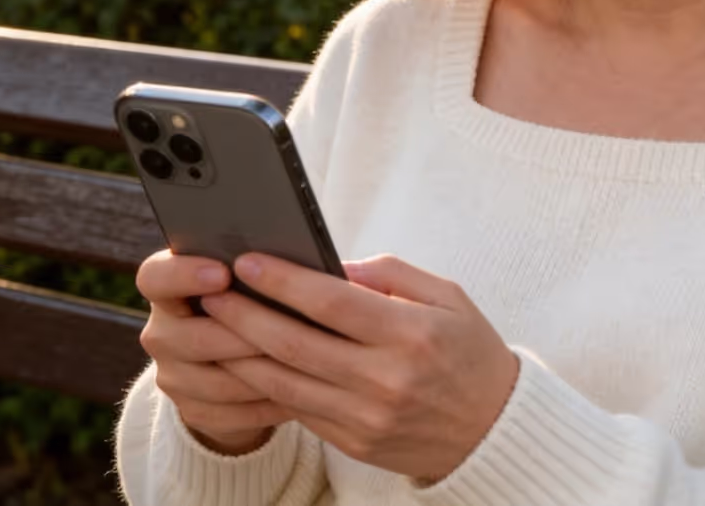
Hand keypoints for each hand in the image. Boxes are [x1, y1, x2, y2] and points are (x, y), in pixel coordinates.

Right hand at [135, 249, 294, 454]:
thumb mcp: (250, 276)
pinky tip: (300, 394)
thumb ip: (259, 266)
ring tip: (302, 364)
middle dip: (240, 334)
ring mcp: (172, 376)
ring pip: (214, 382)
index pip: (155, 277)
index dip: (184, 275)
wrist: (240, 355)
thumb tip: (295, 260)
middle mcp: (161, 332)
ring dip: (260, 374)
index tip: (224, 273)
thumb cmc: (255, 296)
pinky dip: (266, 405)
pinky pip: (228, 414)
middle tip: (284, 327)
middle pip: (188, 338)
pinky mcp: (191, 411)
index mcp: (167, 287)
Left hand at [201, 252, 520, 485]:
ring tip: (214, 326)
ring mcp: (367, 417)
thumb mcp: (447, 296)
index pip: (332, 303)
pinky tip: (246, 361)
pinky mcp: (354, 442)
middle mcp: (385, 379)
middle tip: (212, 292)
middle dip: (245, 315)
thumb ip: (390, 274)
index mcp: (411, 334)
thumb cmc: (468, 351)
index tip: (247, 261)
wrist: (492, 429)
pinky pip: (298, 409)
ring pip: (285, 382)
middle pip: (295, 343)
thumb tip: (331, 265)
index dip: (283, 281)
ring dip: (242, 353)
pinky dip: (266, 384)